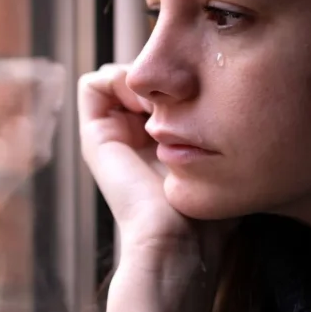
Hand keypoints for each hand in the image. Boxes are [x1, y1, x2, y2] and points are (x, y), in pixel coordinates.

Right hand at [77, 64, 234, 267]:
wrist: (176, 238)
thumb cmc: (205, 206)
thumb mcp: (217, 156)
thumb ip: (214, 128)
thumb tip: (215, 91)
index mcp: (158, 138)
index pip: (162, 83)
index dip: (179, 77)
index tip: (200, 91)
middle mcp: (133, 132)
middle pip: (140, 75)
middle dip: (160, 74)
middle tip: (182, 92)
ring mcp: (111, 132)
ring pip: (118, 76)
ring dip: (140, 77)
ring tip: (165, 101)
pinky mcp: (93, 135)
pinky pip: (94, 84)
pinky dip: (119, 81)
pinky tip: (145, 103)